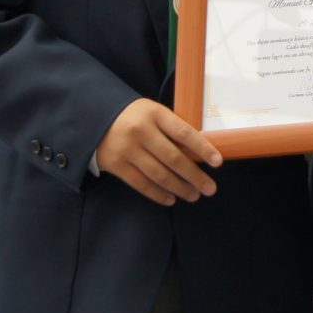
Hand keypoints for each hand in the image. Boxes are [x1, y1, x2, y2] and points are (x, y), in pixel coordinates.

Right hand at [95, 99, 222, 204]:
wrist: (94, 118)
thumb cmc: (134, 117)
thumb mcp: (152, 113)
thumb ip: (171, 129)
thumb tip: (198, 153)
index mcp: (154, 113)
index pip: (184, 132)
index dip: (202, 148)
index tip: (217, 162)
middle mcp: (141, 131)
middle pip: (173, 158)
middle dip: (194, 176)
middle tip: (210, 188)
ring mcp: (128, 149)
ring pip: (159, 174)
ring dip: (179, 187)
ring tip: (194, 195)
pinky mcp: (117, 165)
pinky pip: (141, 183)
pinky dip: (157, 193)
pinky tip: (171, 199)